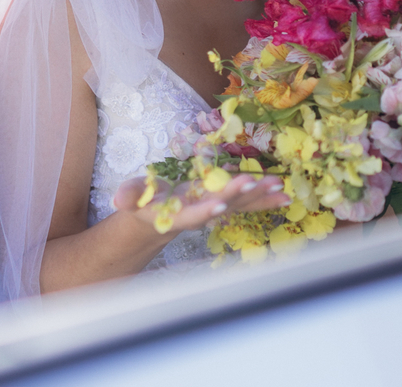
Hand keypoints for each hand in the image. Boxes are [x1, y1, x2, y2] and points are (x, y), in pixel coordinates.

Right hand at [112, 173, 290, 234]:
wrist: (160, 217)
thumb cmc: (145, 204)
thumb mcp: (132, 199)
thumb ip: (128, 197)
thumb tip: (118, 199)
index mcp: (180, 214)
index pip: (194, 214)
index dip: (206, 210)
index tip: (218, 204)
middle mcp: (202, 213)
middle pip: (223, 206)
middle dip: (239, 197)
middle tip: (254, 184)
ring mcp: (217, 209)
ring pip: (241, 204)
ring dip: (260, 197)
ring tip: (280, 189)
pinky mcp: (226, 203)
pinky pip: (248, 202)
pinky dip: (265, 198)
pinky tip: (283, 194)